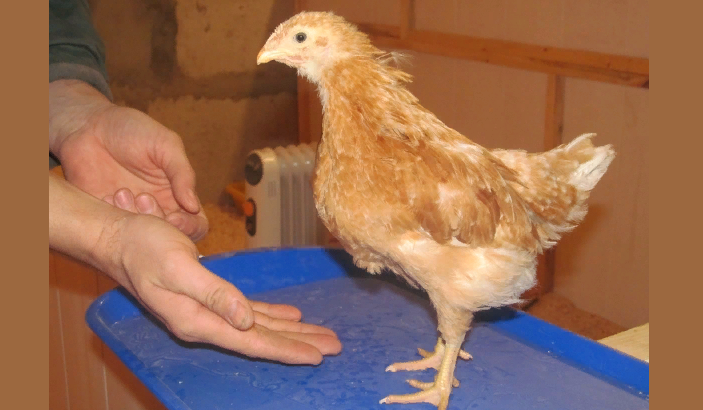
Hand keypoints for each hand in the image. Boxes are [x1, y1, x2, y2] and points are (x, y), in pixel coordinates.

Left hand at [49, 79, 207, 240]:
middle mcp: (156, 209)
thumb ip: (182, 174)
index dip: (190, 227)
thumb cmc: (132, 130)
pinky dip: (112, 218)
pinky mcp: (105, 216)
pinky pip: (114, 231)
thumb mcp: (166, 145)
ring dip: (134, 218)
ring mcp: (130, 214)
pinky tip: (105, 195)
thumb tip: (194, 206)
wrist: (88, 126)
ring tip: (120, 192)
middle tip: (143, 198)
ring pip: (142, 236)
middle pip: (169, 235)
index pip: (195, 223)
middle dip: (158, 222)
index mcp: (177, 194)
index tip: (174, 218)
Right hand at [104, 212, 341, 363]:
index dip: (286, 349)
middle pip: (261, 338)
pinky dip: (271, 315)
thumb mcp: (178, 267)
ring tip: (321, 337)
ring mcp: (208, 312)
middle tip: (335, 347)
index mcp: (199, 320)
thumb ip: (213, 294)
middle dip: (298, 343)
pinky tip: (290, 317)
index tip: (317, 356)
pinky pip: (247, 311)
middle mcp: (206, 322)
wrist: (118, 238)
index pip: (252, 341)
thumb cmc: (145, 248)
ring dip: (291, 331)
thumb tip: (245, 320)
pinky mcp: (209, 297)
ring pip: (259, 326)